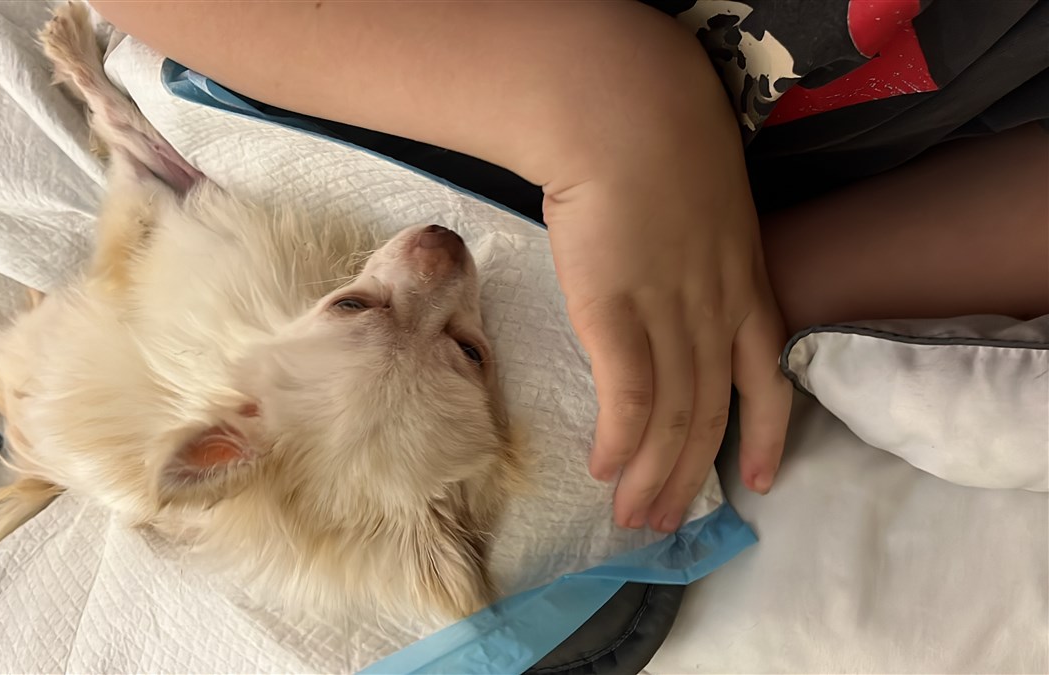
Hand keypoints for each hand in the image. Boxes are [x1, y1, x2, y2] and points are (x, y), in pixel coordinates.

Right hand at [543, 123, 792, 531]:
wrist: (624, 114)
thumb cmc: (655, 143)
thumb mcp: (701, 203)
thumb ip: (694, 253)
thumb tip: (663, 281)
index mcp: (744, 284)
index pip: (767, 376)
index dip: (766, 434)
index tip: (759, 480)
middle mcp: (716, 312)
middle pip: (711, 413)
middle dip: (689, 475)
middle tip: (665, 521)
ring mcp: (671, 315)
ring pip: (674, 418)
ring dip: (654, 476)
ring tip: (634, 516)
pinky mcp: (618, 316)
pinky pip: (629, 399)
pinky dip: (621, 442)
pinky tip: (605, 470)